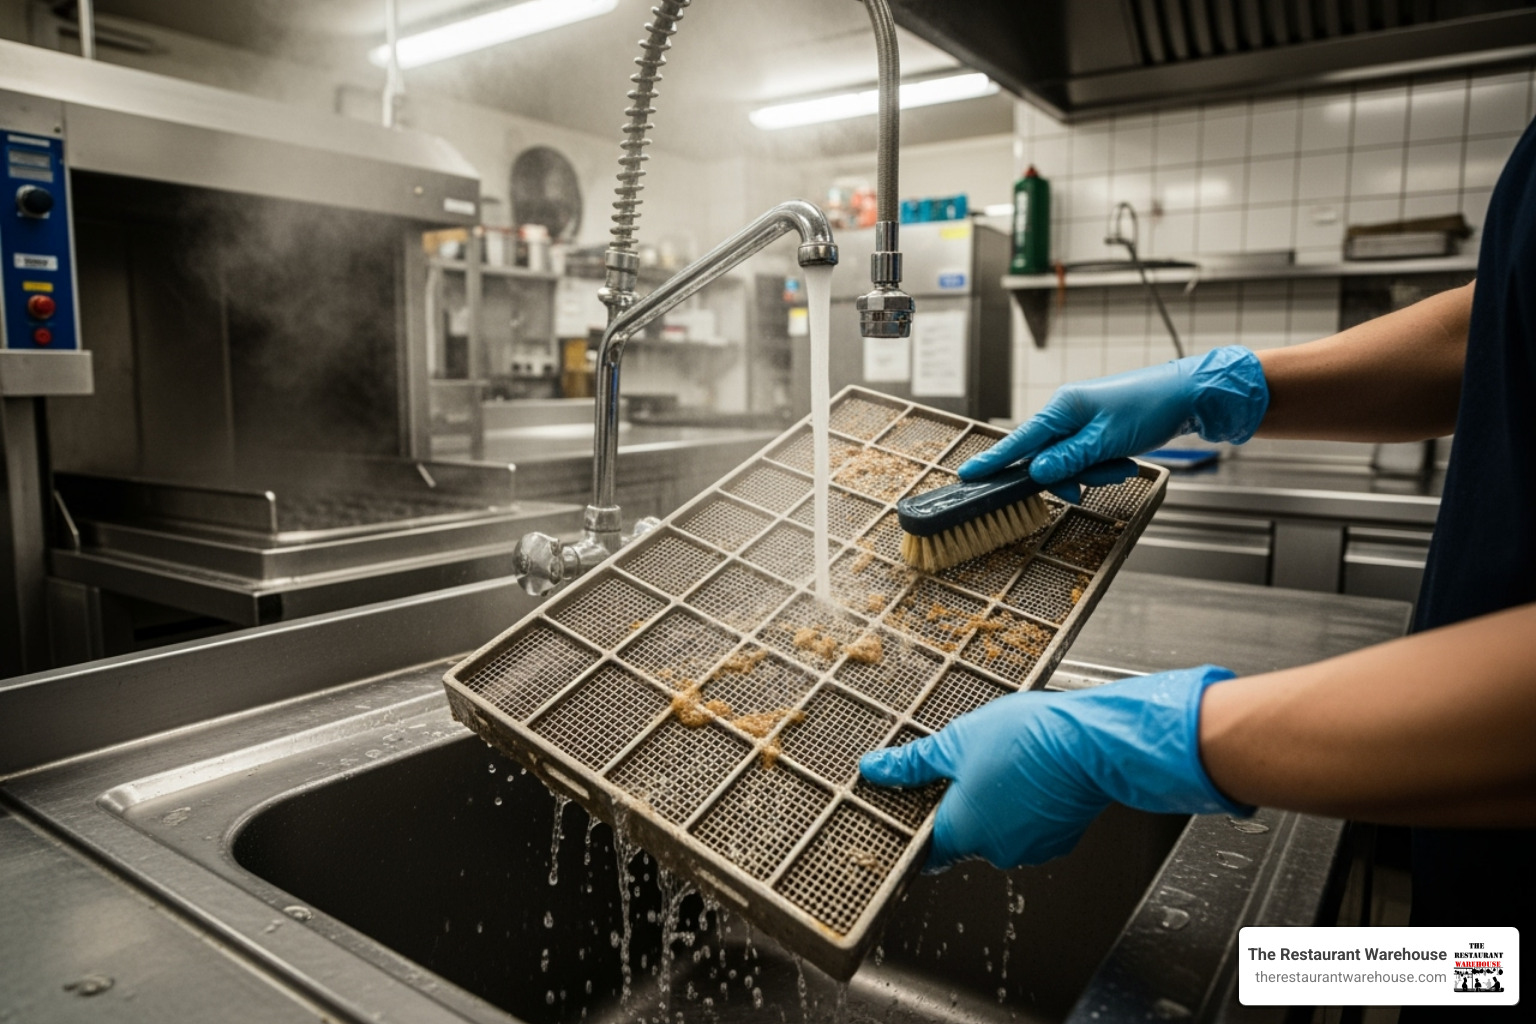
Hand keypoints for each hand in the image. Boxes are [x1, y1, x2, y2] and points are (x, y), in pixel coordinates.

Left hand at [858, 666, 1251, 868]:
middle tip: (965, 763)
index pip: (926, 850)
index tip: (916, 804)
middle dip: (963, 802)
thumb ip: (912, 763)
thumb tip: (874, 769)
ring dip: (997, 801)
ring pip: (1001, 827)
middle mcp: (996, 851)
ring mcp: (1032, 848)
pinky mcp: (1061, 838)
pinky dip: (1028, 804)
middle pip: (965, 835)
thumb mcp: (956, 740)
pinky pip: (1032, 825)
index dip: (917, 827)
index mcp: (962, 832)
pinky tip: (1031, 770)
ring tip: (1005, 759)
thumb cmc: (1028, 739)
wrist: (1093, 741)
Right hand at [958, 346, 1268, 484]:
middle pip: (1046, 457)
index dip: (995, 460)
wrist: (1189, 395)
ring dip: (1093, 472)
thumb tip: (1037, 473)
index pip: (1020, 439)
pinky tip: (1123, 463)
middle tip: (1093, 480)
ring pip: (1068, 462)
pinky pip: (1085, 459)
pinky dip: (1102, 467)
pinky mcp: (1095, 432)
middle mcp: (1066, 413)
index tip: (969, 475)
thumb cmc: (1150, 408)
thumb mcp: (1107, 440)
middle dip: (1070, 475)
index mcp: (1063, 408)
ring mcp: (1081, 422)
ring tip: (1121, 466)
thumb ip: (1070, 459)